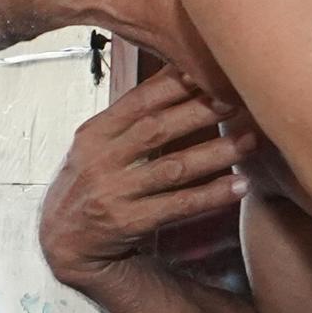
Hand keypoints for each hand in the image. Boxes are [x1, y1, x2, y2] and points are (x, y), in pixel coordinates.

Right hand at [40, 75, 245, 289]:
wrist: (61, 241)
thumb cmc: (89, 186)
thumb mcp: (96, 147)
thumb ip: (130, 119)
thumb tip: (180, 76)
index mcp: (94, 134)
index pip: (137, 101)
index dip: (174, 84)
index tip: (208, 70)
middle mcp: (100, 160)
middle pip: (157, 129)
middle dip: (200, 112)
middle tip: (238, 101)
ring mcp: (113, 193)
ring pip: (173, 168)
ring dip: (215, 153)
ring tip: (250, 141)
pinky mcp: (127, 223)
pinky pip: (177, 206)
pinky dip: (210, 195)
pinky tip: (239, 186)